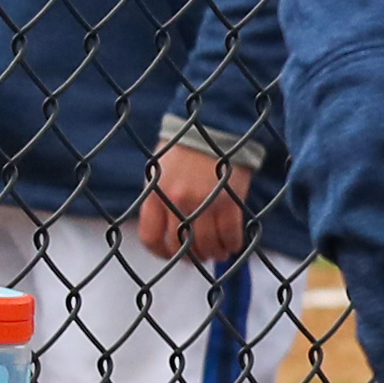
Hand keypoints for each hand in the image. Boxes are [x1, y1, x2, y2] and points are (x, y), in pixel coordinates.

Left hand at [129, 137, 247, 266]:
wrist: (211, 125)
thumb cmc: (183, 147)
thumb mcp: (159, 172)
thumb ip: (160, 200)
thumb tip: (166, 231)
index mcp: (155, 195)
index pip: (151, 238)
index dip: (162, 254)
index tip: (172, 255)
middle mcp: (176, 203)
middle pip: (181, 247)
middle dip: (191, 257)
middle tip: (200, 255)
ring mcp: (203, 203)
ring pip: (207, 246)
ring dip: (214, 254)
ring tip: (218, 252)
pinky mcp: (228, 202)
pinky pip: (230, 236)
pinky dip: (232, 245)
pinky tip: (232, 244)